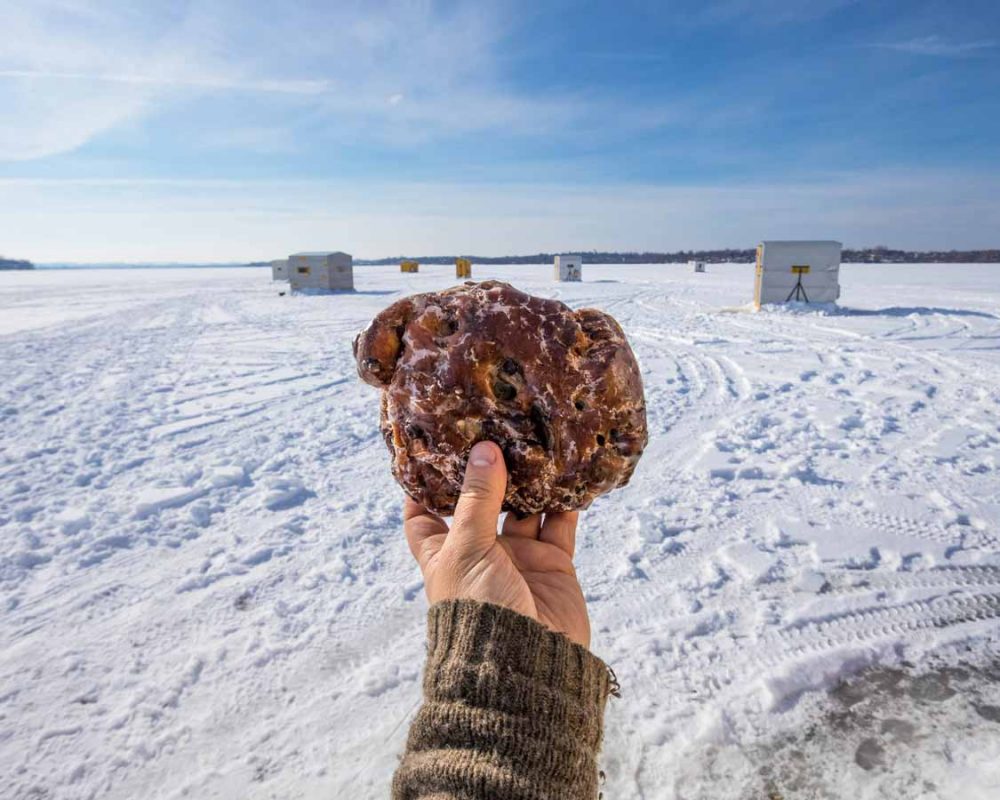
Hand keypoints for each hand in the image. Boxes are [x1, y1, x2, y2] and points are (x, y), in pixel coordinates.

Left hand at [404, 441, 590, 647]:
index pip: (422, 516)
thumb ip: (477, 499)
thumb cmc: (479, 610)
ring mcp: (517, 557)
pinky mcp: (552, 565)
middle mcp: (480, 551)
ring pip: (524, 508)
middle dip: (488, 470)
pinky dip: (565, 502)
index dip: (422, 486)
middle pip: (480, 501)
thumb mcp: (468, 549)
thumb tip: (485, 451)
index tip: (428, 448)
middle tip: (496, 427)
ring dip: (530, 479)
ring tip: (535, 440)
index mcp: (445, 552)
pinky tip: (570, 473)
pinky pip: (559, 525)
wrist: (526, 665)